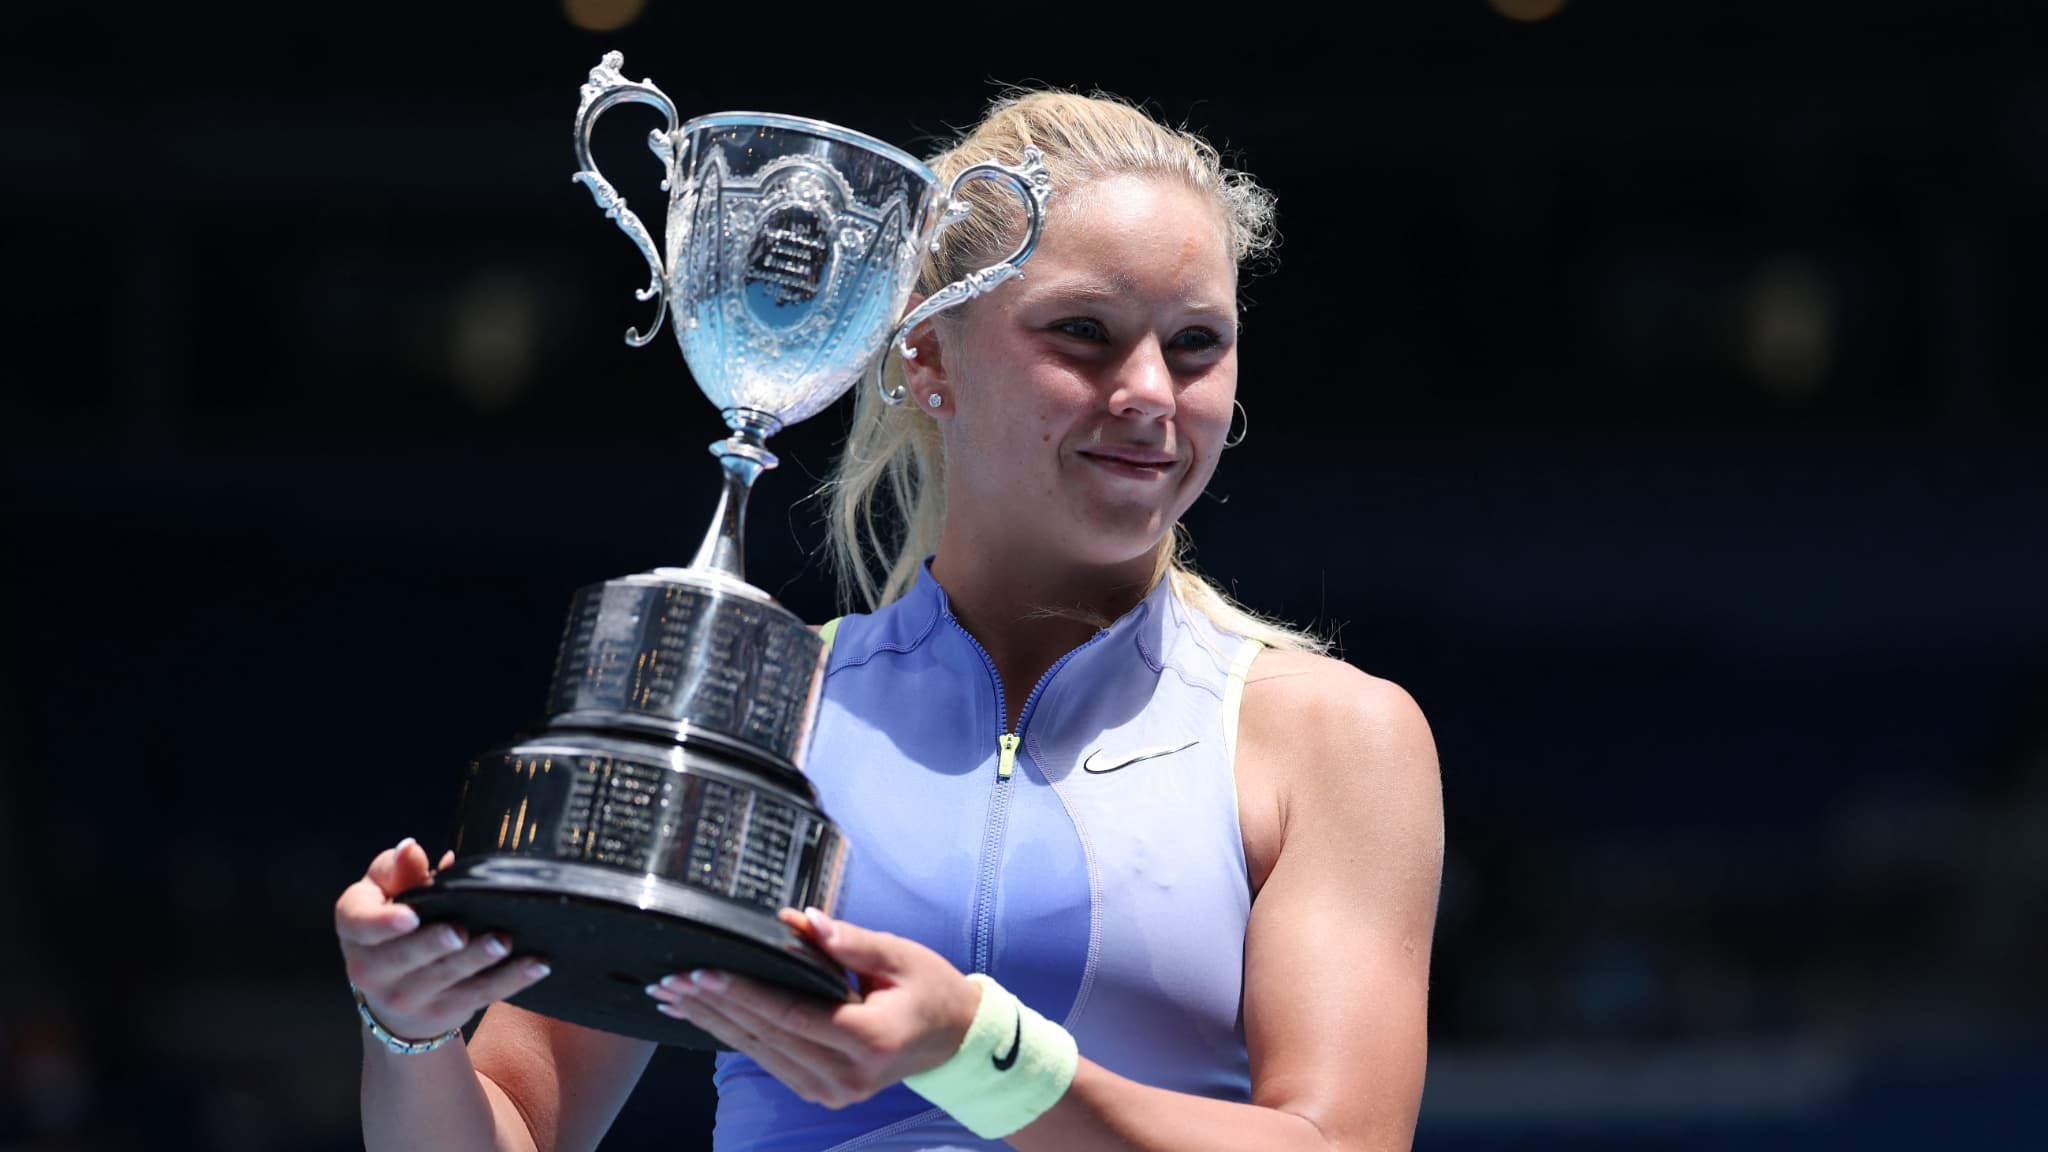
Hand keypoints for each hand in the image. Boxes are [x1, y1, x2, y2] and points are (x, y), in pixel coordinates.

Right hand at [332, 837, 549, 1042]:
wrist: (393, 997)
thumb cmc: (392, 924)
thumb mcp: (384, 892)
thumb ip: (397, 869)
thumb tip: (411, 848)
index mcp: (355, 929)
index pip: (361, 924)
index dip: (384, 922)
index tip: (411, 915)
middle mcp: (372, 968)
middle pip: (405, 956)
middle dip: (434, 944)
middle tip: (461, 931)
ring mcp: (407, 996)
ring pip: (446, 978)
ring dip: (478, 961)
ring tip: (503, 942)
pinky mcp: (444, 1010)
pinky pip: (480, 995)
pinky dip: (511, 980)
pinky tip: (536, 964)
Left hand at [645, 908, 979, 1108]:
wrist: (955, 1040)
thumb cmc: (930, 990)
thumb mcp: (900, 956)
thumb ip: (849, 941)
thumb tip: (800, 921)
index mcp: (869, 1038)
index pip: (792, 1014)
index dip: (745, 992)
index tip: (705, 971)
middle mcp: (847, 1074)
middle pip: (767, 1037)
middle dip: (715, 1007)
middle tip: (670, 980)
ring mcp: (833, 1090)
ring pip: (760, 1054)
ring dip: (714, 1024)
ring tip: (673, 997)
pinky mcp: (823, 1093)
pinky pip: (770, 1061)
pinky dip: (735, 1037)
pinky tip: (705, 1016)